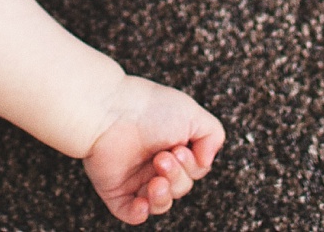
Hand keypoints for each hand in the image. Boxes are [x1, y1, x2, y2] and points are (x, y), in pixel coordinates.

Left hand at [82, 77, 224, 223]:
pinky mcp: (116, 190)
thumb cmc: (149, 109)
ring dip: (163, 197)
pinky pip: (131, 214)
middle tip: (162, 158)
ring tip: (155, 181)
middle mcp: (155, 163)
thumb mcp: (193, 114)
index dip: (192, 166)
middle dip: (177, 178)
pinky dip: (139, 213)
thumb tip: (206, 162)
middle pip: (180, 188)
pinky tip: (142, 203)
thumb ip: (213, 135)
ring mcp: (135, 178)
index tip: (178, 148)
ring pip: (160, 204)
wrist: (110, 112)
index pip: (194, 171)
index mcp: (173, 145)